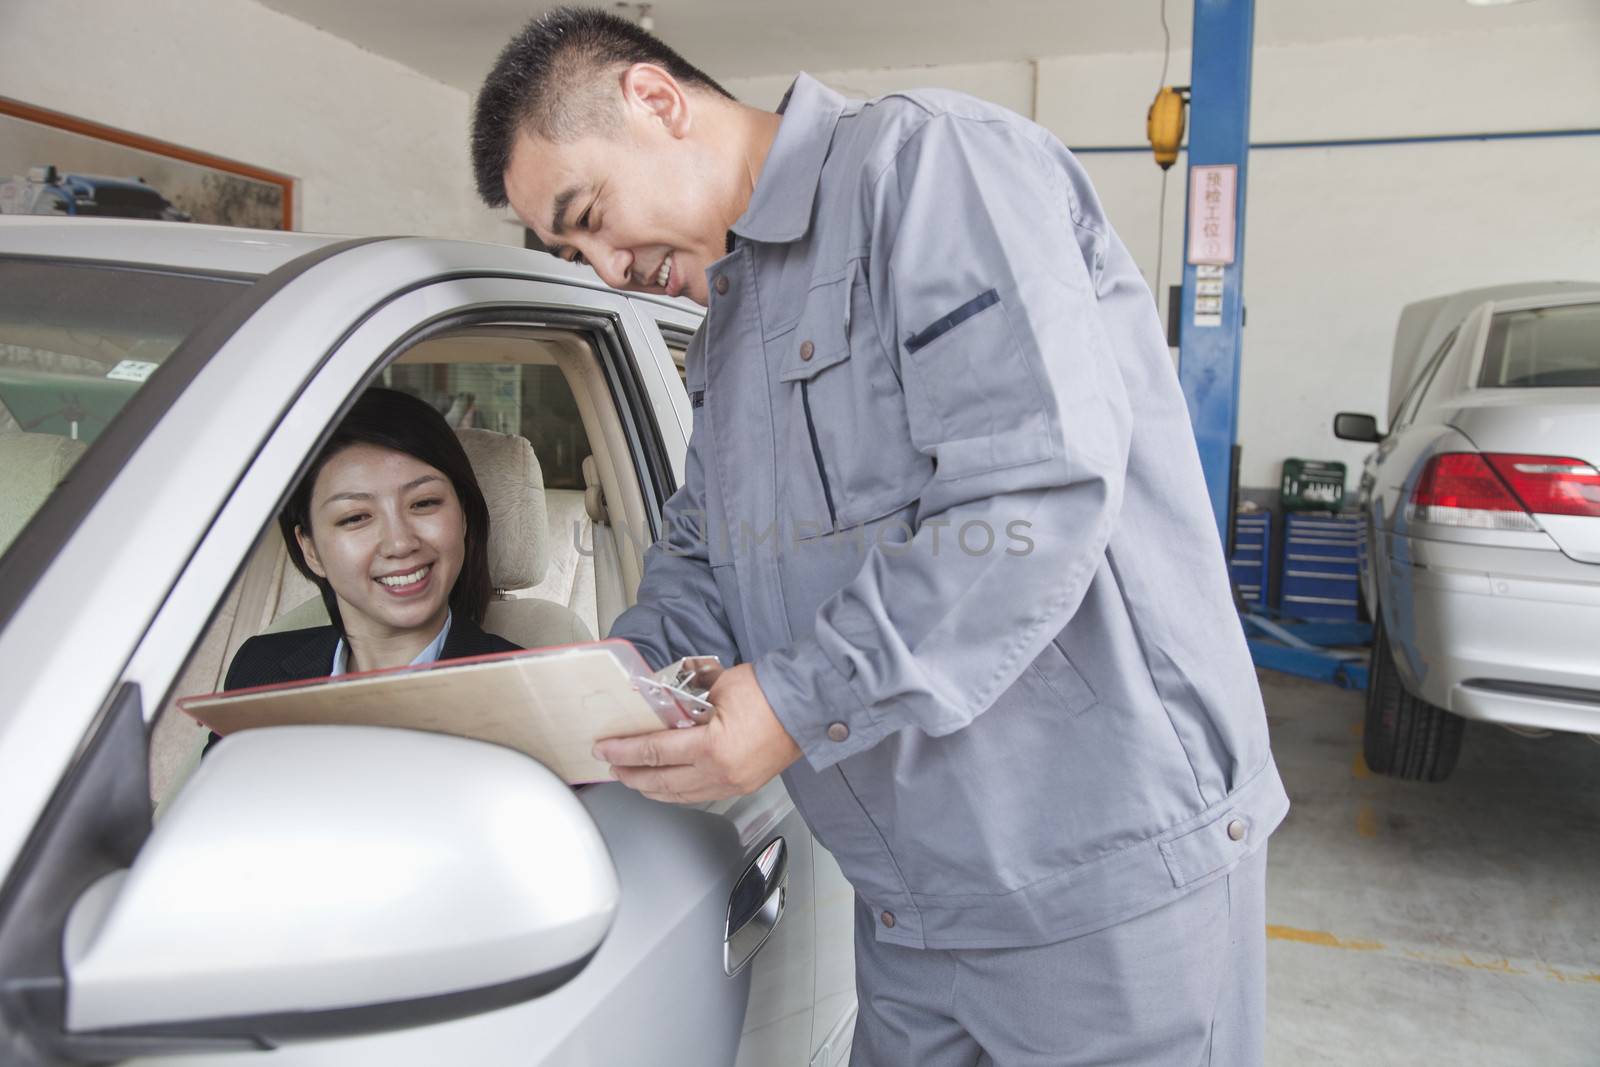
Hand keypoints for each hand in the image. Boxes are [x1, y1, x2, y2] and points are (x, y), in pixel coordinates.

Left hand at [594, 664, 802, 803]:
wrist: (809, 706)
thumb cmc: (771, 691)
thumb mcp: (719, 686)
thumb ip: (688, 701)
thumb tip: (663, 709)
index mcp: (713, 747)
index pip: (656, 752)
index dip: (625, 751)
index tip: (604, 748)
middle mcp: (721, 772)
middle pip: (662, 781)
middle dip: (631, 774)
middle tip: (611, 766)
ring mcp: (733, 784)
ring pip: (679, 795)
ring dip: (651, 787)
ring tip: (632, 778)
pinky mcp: (742, 786)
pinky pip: (699, 795)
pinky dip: (676, 792)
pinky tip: (666, 786)